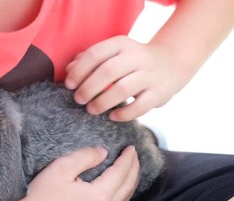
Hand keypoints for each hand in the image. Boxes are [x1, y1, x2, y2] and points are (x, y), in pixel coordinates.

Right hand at [6, 146, 138, 200]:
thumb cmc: (40, 194)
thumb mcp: (61, 167)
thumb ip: (85, 156)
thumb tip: (103, 152)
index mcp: (98, 196)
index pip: (121, 173)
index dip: (127, 158)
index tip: (130, 146)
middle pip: (128, 186)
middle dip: (134, 168)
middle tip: (133, 153)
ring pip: (125, 197)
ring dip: (131, 180)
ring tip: (130, 167)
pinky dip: (123, 192)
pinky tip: (118, 185)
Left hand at [65, 36, 190, 121]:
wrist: (171, 63)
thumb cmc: (130, 62)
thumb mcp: (112, 54)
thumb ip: (89, 60)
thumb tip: (69, 70)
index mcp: (121, 44)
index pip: (95, 54)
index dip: (79, 71)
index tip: (69, 85)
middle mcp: (137, 57)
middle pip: (108, 71)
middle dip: (88, 88)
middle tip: (78, 99)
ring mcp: (150, 75)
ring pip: (123, 89)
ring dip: (103, 102)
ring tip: (91, 109)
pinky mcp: (159, 93)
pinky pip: (140, 106)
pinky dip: (123, 114)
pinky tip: (112, 116)